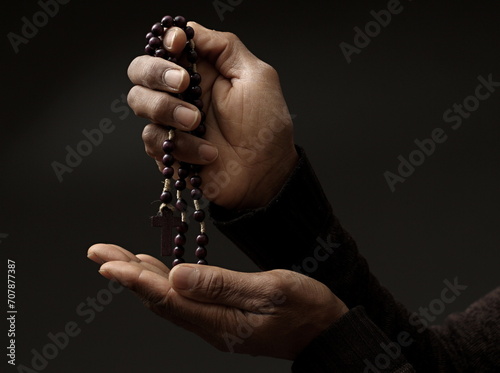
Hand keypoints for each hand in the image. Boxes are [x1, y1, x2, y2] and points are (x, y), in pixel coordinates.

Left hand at [87, 244, 347, 359]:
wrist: (324, 332)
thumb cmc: (304, 308)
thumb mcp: (270, 291)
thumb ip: (223, 285)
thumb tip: (176, 276)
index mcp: (219, 320)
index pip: (167, 298)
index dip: (135, 278)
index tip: (108, 262)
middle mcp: (209, 325)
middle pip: (158, 298)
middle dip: (126, 274)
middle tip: (98, 252)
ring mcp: (214, 323)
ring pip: (167, 299)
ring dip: (140, 277)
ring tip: (116, 258)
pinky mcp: (220, 317)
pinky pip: (183, 299)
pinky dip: (162, 282)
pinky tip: (155, 270)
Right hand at [127, 22, 297, 209]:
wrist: (265, 173)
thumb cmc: (266, 127)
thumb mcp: (256, 76)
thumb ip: (224, 47)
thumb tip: (188, 31)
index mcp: (202, 71)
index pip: (166, 46)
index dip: (165, 42)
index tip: (178, 46)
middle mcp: (182, 93)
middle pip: (141, 69)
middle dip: (156, 72)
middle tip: (183, 85)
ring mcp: (172, 121)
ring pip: (139, 101)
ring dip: (167, 110)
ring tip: (198, 122)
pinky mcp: (169, 149)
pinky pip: (152, 139)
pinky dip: (181, 145)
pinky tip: (207, 153)